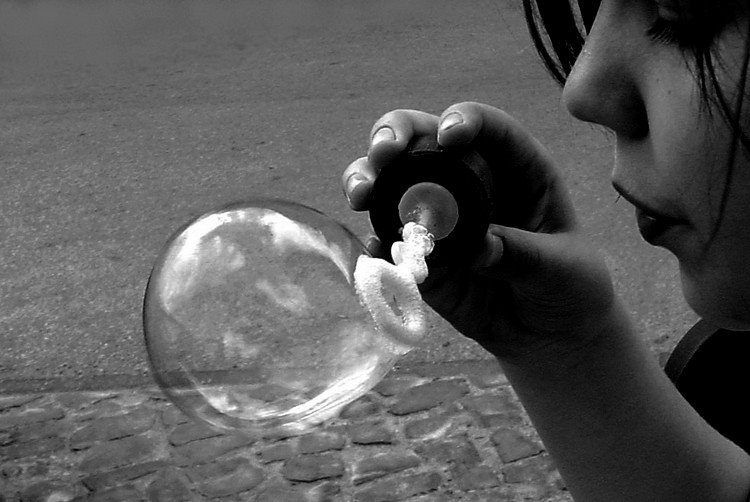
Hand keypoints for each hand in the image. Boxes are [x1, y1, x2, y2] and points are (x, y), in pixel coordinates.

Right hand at [342, 102, 618, 360]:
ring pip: (392, 183)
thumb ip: (522, 254)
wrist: (547, 334)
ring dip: (369, 181)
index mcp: (515, 168)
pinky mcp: (420, 255)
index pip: (487, 129)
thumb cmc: (569, 287)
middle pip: (422, 139)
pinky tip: (376, 248)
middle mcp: (469, 181)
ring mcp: (438, 217)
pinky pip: (390, 240)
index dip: (464, 121)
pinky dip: (377, 241)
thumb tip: (478, 247)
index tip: (450, 135)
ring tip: (361, 195)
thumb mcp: (562, 269)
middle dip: (394, 136)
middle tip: (382, 154)